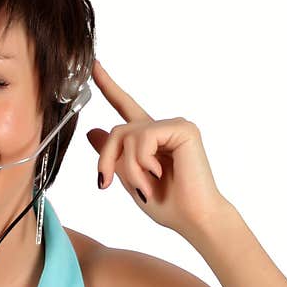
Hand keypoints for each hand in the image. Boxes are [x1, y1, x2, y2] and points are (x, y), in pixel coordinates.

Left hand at [86, 58, 230, 238]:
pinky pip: (144, 137)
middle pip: (116, 130)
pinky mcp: (183, 129)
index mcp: (148, 139)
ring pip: (128, 135)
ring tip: (145, 185)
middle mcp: (160, 129)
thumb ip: (112, 154)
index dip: (108, 86)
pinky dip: (143, 161)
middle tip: (106, 184)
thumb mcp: (129, 178)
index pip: (124, 107)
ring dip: (128, 167)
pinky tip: (159, 173)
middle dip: (106, 159)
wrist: (193, 220)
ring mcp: (173, 126)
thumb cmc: (167, 205)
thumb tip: (92, 130)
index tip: (94, 66)